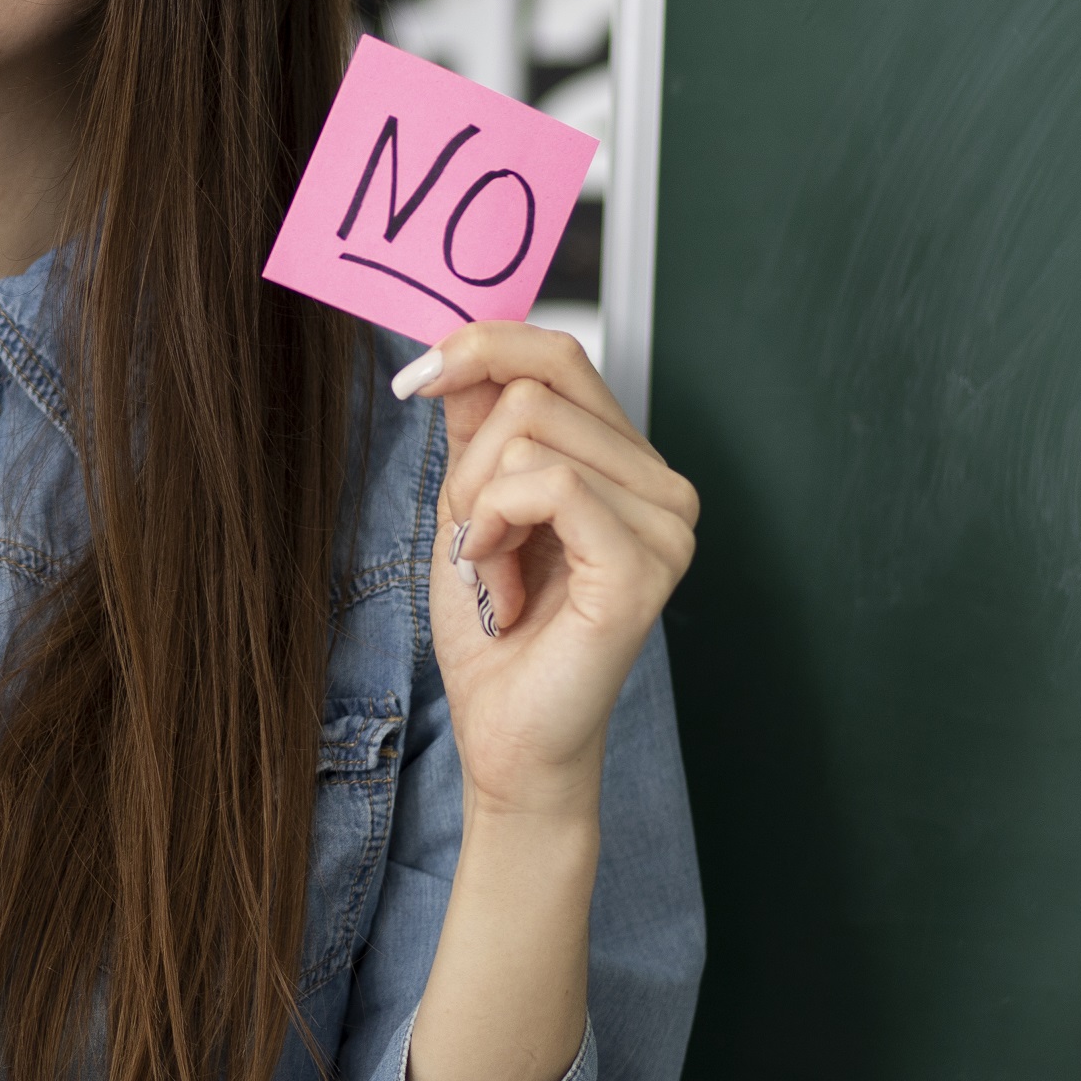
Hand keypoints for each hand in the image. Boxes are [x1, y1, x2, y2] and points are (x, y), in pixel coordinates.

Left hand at [396, 323, 696, 818]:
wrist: (506, 734)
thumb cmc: (495, 631)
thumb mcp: (472, 502)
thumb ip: (477, 423)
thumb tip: (460, 346)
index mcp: (627, 462)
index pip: (561, 352)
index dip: (482, 346)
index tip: (415, 378)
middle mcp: (662, 484)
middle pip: (537, 388)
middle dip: (471, 461)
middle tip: (474, 536)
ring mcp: (665, 523)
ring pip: (531, 434)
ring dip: (480, 507)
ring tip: (498, 572)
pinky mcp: (644, 563)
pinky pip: (548, 483)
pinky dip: (497, 526)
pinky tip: (504, 587)